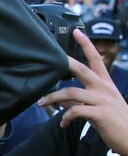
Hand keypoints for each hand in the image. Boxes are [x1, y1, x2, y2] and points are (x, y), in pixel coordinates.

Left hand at [38, 29, 127, 154]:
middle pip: (82, 69)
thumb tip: (61, 99)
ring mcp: (102, 100)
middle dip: (64, 63)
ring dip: (53, 98)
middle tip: (49, 61)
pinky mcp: (100, 113)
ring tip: (42, 103)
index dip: (86, 45)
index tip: (76, 32)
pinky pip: (75, 111)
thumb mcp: (99, 106)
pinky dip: (65, 117)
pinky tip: (63, 123)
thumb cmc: (115, 121)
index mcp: (105, 84)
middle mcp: (104, 88)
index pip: (96, 59)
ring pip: (71, 92)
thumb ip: (80, 101)